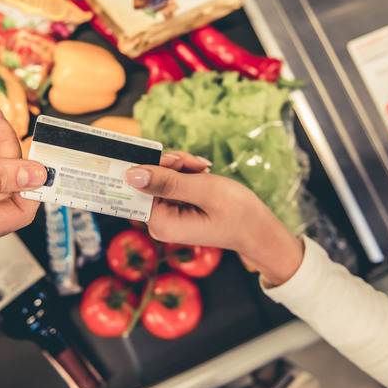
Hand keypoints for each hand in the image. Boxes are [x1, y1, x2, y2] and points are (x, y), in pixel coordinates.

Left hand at [125, 152, 303, 285]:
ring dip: (181, 167)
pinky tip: (202, 174)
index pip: (138, 186)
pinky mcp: (173, 209)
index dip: (154, 167)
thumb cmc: (237, 212)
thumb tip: (131, 175)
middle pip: (148, 180)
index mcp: (161, 223)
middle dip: (172, 165)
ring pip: (160, 177)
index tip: (177, 160)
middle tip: (198, 165)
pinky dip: (185, 173)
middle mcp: (158, 223)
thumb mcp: (203, 190)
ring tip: (204, 170)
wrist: (256, 227)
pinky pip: (169, 182)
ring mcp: (165, 216)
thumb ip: (167, 182)